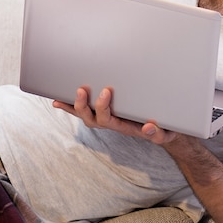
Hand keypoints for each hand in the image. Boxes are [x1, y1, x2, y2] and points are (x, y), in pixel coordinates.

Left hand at [53, 86, 178, 144]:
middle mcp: (112, 124)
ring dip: (73, 107)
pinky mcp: (103, 112)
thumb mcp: (165, 132)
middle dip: (84, 106)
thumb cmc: (163, 128)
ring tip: (62, 96)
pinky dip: (69, 107)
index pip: (109, 120)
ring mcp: (107, 119)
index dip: (103, 108)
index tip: (106, 91)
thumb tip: (148, 128)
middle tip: (83, 89)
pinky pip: (84, 112)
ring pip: (85, 117)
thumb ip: (158, 133)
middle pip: (92, 120)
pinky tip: (57, 101)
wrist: (162, 130)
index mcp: (124, 127)